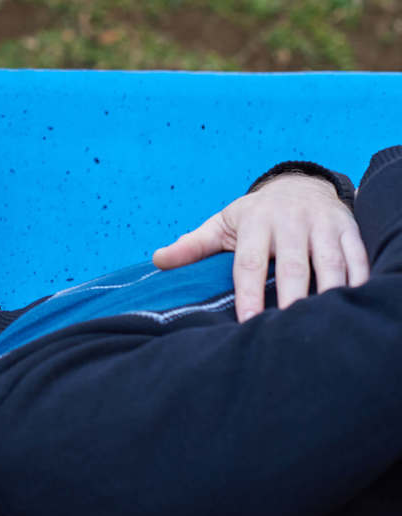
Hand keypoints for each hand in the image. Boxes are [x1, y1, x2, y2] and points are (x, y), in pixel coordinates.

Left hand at [153, 174, 368, 321]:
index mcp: (254, 223)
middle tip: (287, 330)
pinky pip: (358, 258)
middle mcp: (289, 222)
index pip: (249, 263)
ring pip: (328, 264)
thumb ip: (193, 245)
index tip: (247, 322)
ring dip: (328, 293)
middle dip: (290, 299)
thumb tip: (157, 260)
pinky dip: (359, 281)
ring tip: (321, 325)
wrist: (300, 185)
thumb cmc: (255, 215)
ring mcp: (322, 225)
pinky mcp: (348, 230)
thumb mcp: (222, 224)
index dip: (248, 293)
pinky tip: (353, 306)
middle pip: (292, 267)